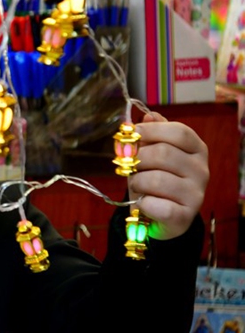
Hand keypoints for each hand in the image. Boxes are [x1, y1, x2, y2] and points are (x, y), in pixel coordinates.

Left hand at [128, 112, 208, 239]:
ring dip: (137, 182)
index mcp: (196, 149)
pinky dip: (143, 203)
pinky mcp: (185, 216)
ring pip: (157, 180)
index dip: (150, 130)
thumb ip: (151, 135)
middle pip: (163, 153)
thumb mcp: (153, 152)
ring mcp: (196, 194)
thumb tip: (149, 115)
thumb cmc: (156, 177)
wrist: (162, 214)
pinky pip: (157, 205)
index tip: (132, 134)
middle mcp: (201, 170)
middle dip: (138, 158)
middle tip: (130, 166)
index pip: (179, 131)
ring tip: (137, 185)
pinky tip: (143, 202)